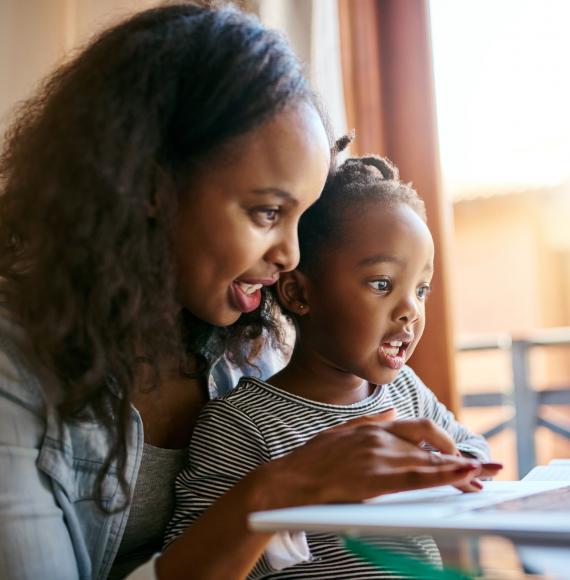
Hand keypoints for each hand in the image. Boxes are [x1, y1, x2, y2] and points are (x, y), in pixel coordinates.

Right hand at [253, 415, 486, 508]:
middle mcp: (382, 438)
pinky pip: (419, 475)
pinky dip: (446, 474)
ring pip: (431, 460)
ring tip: (484, 479)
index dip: (445, 441)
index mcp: (375, 427)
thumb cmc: (314, 458)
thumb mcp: (342, 429)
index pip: (421, 428)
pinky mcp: (377, 477)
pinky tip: (465, 476)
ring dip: (461, 470)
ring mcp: (380, 456)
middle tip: (484, 471)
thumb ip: (371, 420)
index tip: (462, 454)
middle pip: (433, 444)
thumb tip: (394, 412)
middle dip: (461, 459)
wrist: (293, 479)